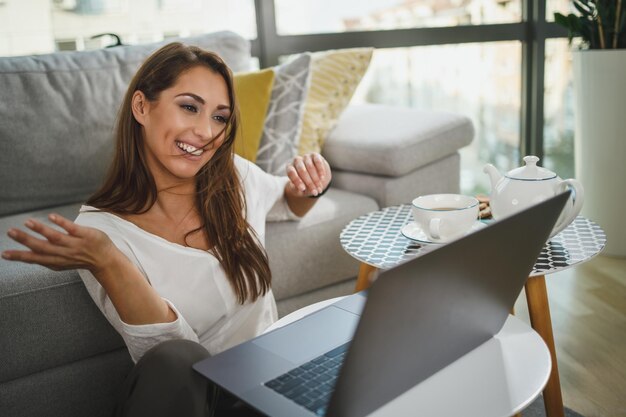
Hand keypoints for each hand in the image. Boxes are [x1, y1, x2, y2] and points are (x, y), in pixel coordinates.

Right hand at [2, 214, 116, 272]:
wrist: (106, 260)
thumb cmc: (81, 259)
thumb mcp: (62, 262)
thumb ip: (47, 257)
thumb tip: (27, 252)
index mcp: (56, 262)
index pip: (35, 259)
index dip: (20, 257)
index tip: (4, 254)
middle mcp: (64, 254)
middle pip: (42, 248)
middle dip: (25, 240)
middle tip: (10, 232)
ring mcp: (75, 245)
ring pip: (55, 238)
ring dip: (40, 229)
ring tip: (27, 222)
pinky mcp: (86, 236)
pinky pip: (72, 228)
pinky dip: (61, 223)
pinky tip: (50, 216)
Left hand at [285, 153, 331, 197]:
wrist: (314, 179)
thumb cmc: (304, 184)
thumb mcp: (298, 189)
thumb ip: (297, 189)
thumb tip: (300, 188)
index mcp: (290, 168)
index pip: (291, 173)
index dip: (297, 181)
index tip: (303, 189)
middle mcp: (296, 160)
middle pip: (302, 170)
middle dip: (309, 182)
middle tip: (314, 192)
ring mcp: (306, 157)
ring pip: (310, 166)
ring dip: (316, 179)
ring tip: (319, 188)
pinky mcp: (315, 155)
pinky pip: (317, 161)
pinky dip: (320, 170)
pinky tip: (322, 178)